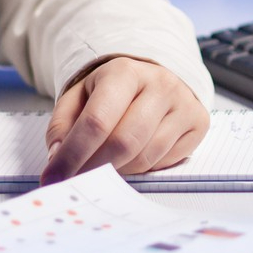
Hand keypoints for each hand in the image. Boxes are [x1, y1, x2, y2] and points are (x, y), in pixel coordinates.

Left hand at [40, 57, 209, 184]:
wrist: (152, 77)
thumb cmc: (112, 92)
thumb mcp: (79, 98)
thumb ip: (62, 126)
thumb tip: (58, 157)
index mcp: (124, 72)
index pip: (97, 122)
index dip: (73, 155)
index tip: (54, 177)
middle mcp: (159, 83)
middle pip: (124, 143)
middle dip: (95, 168)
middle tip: (78, 180)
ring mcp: (183, 103)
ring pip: (146, 157)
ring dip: (119, 171)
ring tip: (104, 166)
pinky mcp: (198, 121)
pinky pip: (166, 162)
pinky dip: (143, 168)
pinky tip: (132, 158)